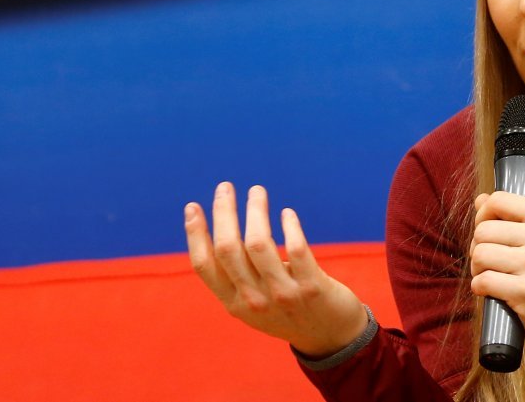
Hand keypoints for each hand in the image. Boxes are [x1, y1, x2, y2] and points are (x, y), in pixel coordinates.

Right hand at [184, 182, 366, 357]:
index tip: (192, 206)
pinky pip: (297, 249)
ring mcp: (283, 294)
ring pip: (258, 244)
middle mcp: (254, 300)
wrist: (331, 337)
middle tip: (225, 187)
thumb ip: (237, 278)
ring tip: (256, 191)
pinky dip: (289, 226)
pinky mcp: (312, 287)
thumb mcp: (254, 303)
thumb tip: (222, 232)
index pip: (204, 265)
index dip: (195, 234)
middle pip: (228, 248)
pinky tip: (287, 213)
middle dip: (223, 212)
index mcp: (234, 303)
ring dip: (255, 210)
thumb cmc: (289, 311)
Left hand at [469, 191, 524, 346]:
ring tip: (492, 276)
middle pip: (483, 230)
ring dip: (477, 269)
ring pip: (479, 254)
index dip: (484, 215)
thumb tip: (481, 199)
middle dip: (478, 248)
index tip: (489, 232)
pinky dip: (479, 288)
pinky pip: (482, 281)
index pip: (500, 200)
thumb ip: (512, 217)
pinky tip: (493, 291)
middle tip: (491, 262)